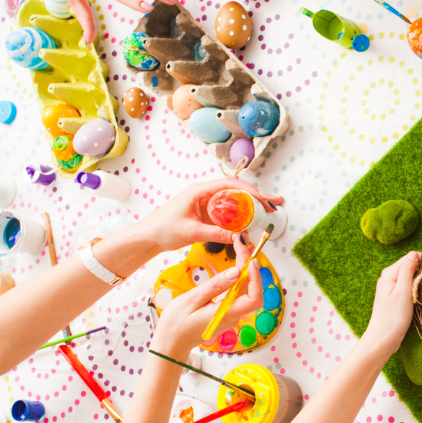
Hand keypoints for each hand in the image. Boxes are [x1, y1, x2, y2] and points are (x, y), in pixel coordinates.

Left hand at [144, 178, 282, 252]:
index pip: (229, 185)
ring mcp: (206, 204)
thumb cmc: (164, 229)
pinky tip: (252, 223)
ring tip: (269, 212)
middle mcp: (205, 194)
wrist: (148, 237)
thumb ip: (216, 234)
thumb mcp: (192, 232)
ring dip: (251, 207)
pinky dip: (241, 217)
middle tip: (273, 204)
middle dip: (256, 197)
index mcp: (200, 191)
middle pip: (236, 191)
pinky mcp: (206, 215)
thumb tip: (239, 237)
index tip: (262, 200)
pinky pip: (227, 214)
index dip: (249, 191)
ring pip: (234, 202)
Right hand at [152, 255, 262, 357]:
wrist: (170, 343)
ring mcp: (230, 315)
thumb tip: (236, 272)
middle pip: (252, 291)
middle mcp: (232, 315)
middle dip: (250, 266)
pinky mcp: (225, 313)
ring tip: (240, 250)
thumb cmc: (176, 324)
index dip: (255, 277)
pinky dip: (238, 279)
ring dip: (246, 271)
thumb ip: (216, 286)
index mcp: (226, 314)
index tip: (249, 258)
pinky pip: (238, 295)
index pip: (253, 298)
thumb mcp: (192, 300)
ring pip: (246, 292)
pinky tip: (234, 267)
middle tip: (242, 245)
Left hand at [362, 251, 420, 355]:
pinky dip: (417, 290)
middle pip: (411, 266)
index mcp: (389, 273)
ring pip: (411, 277)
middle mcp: (389, 278)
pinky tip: (421, 296)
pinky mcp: (396, 298)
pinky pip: (409, 287)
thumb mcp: (403, 292)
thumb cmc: (393, 317)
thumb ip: (407, 271)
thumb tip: (414, 254)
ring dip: (420, 281)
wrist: (383, 340)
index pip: (410, 257)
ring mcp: (392, 288)